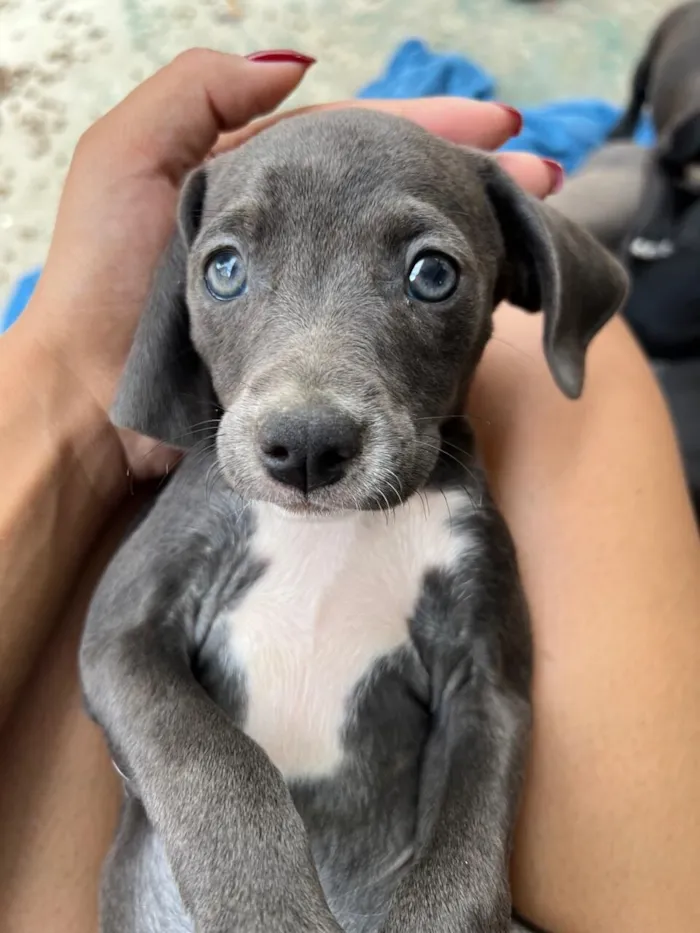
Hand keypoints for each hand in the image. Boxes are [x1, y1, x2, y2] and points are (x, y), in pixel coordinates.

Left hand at [10, 49, 558, 483]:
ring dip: (463, 235)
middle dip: (467, 179)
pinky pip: (379, 309)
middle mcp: (294, 231)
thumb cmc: (103, 278)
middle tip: (542, 178)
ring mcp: (306, 289)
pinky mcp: (307, 342)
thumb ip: (197, 95)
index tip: (500, 128)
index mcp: (260, 179)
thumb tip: (295, 62)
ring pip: (395, 250)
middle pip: (393, 193)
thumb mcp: (127, 162)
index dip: (428, 129)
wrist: (94, 395)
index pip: (358, 138)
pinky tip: (476, 294)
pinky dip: (428, 296)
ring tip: (529, 227)